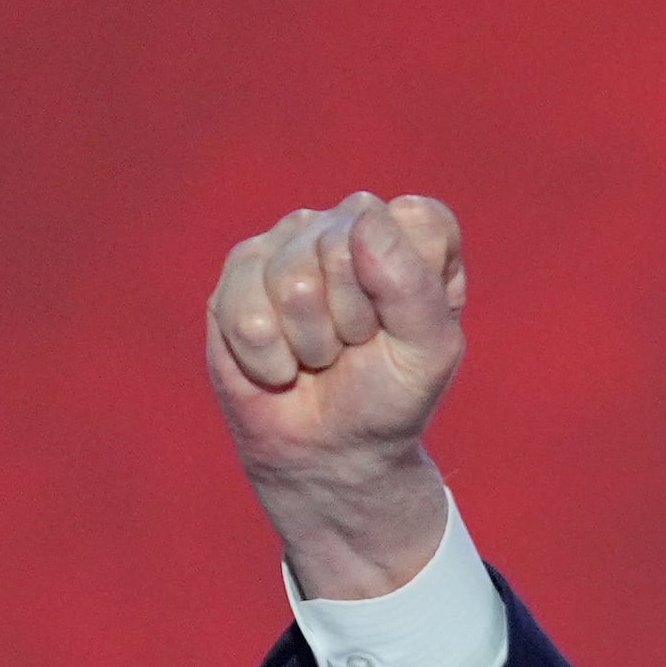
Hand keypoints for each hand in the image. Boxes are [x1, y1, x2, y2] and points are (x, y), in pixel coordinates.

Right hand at [205, 192, 466, 597]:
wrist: (329, 449)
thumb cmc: (389, 397)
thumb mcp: (428, 352)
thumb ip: (412, 284)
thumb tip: (363, 218)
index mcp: (411, 235)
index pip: (413, 219)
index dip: (408, 284)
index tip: (404, 325)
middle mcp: (347, 225)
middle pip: (342, 246)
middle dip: (352, 317)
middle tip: (356, 346)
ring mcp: (288, 242)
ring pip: (290, 280)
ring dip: (310, 341)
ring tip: (319, 356)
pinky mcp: (237, 273)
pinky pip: (247, 312)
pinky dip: (269, 357)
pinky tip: (281, 363)